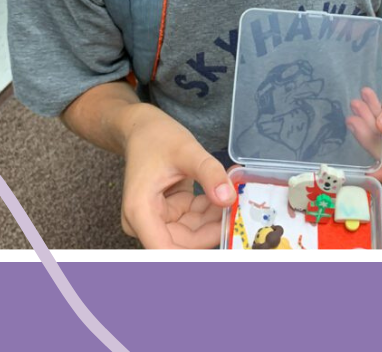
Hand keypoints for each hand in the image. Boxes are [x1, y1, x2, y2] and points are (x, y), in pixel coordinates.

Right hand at [118, 106, 234, 248]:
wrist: (143, 128)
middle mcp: (145, 221)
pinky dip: (212, 212)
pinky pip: (195, 221)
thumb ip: (209, 174)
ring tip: (236, 200)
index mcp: (140, 211)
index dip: (195, 253)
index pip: (165, 250)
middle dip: (213, 232)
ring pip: (193, 234)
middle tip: (241, 215)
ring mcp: (157, 219)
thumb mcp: (188, 151)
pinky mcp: (170, 213)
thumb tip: (228, 199)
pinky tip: (224, 194)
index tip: (225, 241)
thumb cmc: (157, 137)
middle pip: (184, 244)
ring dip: (216, 221)